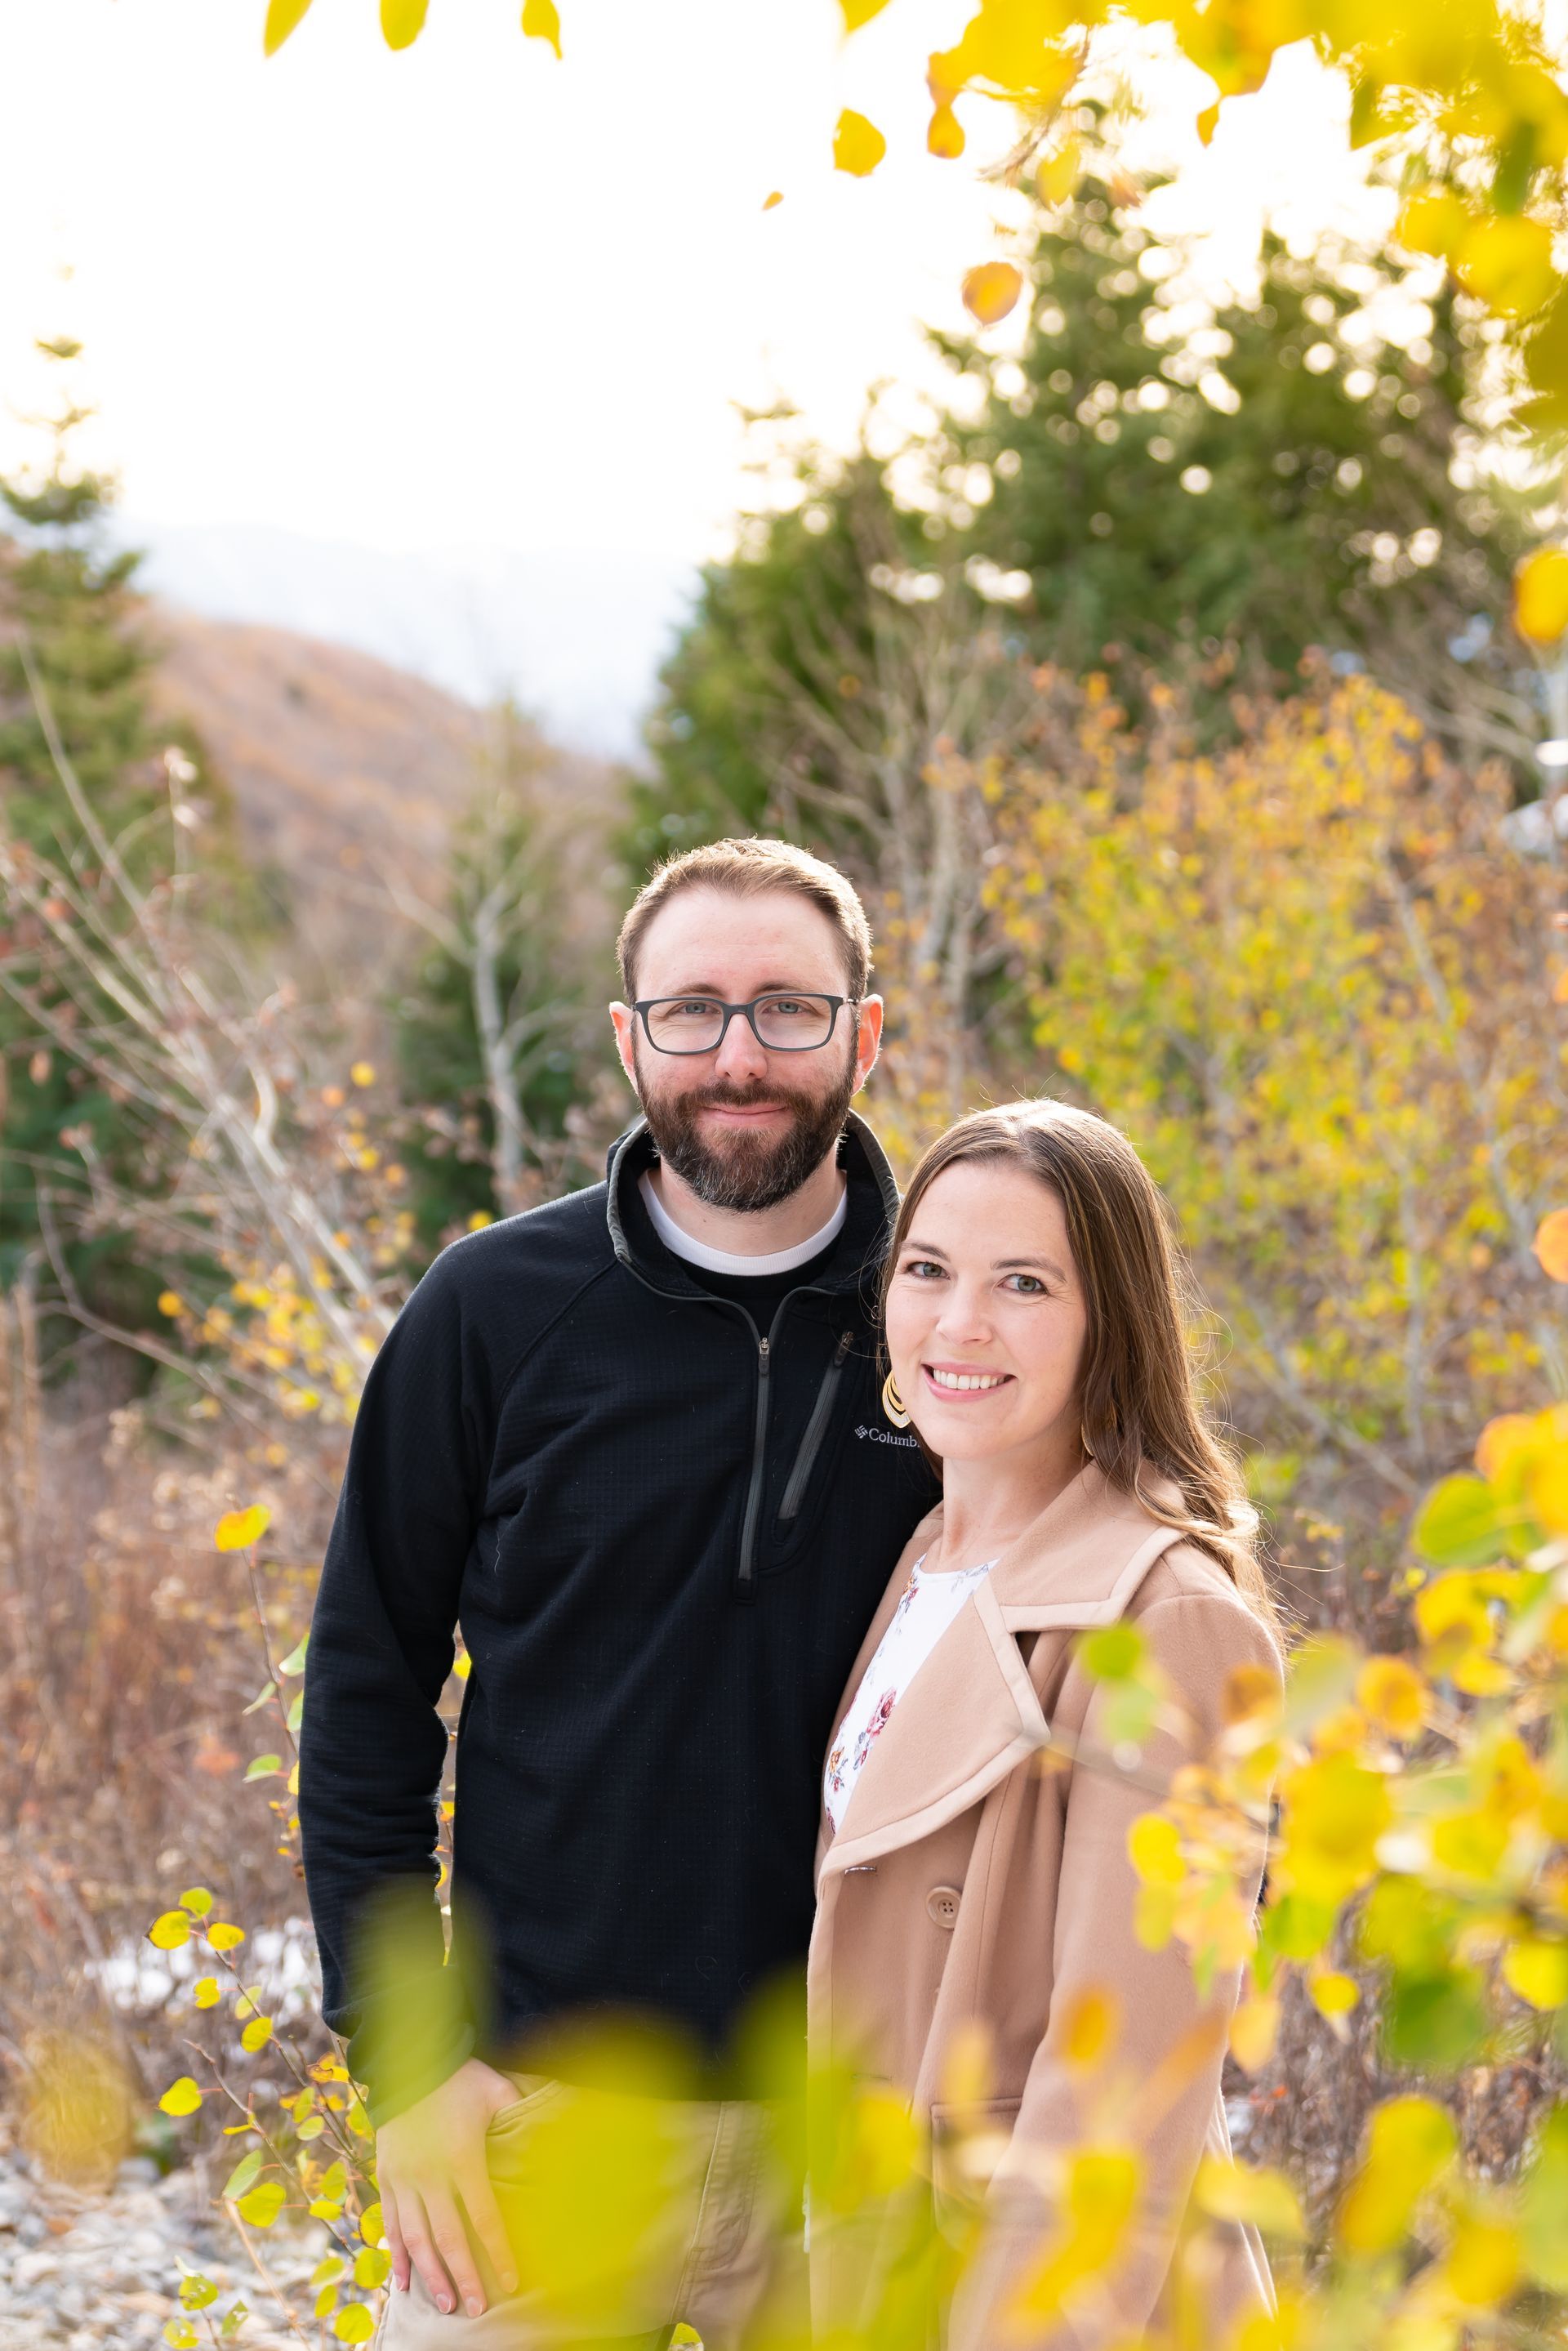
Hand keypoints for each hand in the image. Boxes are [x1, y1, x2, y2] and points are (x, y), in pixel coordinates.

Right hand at [378, 2058, 521, 2315]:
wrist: (408, 2060)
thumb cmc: (460, 2077)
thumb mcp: (495, 2090)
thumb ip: (521, 2110)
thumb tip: (563, 2119)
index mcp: (463, 2158)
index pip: (484, 2217)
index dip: (498, 2253)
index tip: (512, 2282)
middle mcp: (431, 2175)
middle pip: (449, 2237)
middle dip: (463, 2277)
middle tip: (474, 2309)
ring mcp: (405, 2178)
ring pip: (416, 2238)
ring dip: (430, 2274)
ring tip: (444, 2303)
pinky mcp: (387, 2176)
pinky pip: (391, 2223)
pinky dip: (397, 2254)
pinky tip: (403, 2281)